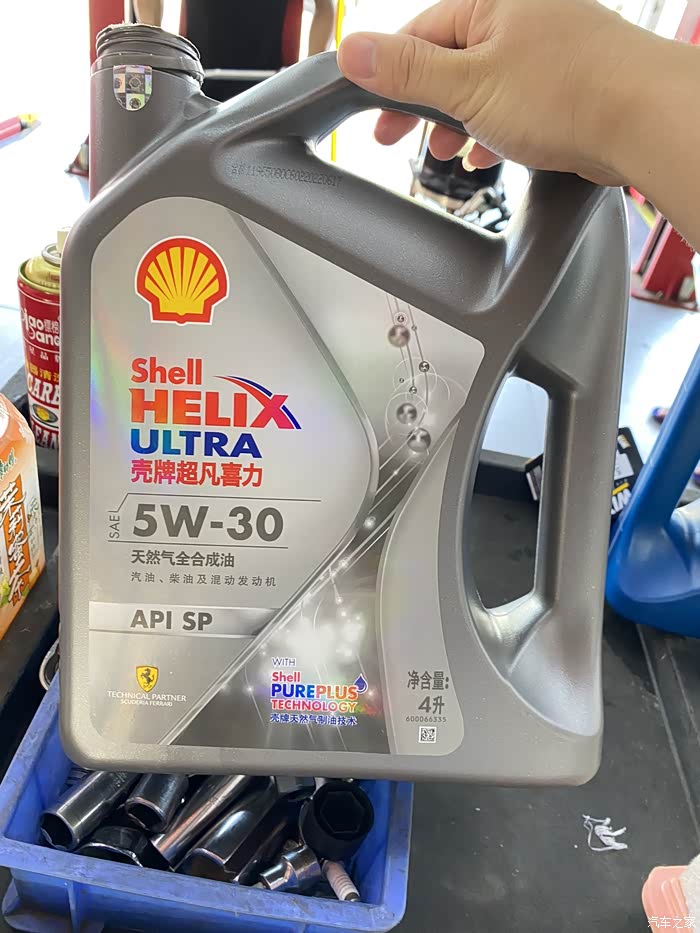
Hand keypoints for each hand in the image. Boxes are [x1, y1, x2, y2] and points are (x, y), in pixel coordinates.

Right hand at [337, 0, 653, 185]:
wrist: (643, 118)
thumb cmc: (567, 92)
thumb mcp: (468, 84)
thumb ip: (408, 71)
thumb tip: (352, 50)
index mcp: (492, 2)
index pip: (421, 35)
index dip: (390, 78)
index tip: (372, 111)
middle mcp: (520, 17)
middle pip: (449, 60)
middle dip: (421, 105)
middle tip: (396, 140)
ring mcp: (545, 49)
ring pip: (481, 85)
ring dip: (456, 123)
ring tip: (444, 155)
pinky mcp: (564, 83)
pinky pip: (512, 101)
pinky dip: (492, 128)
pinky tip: (486, 152)